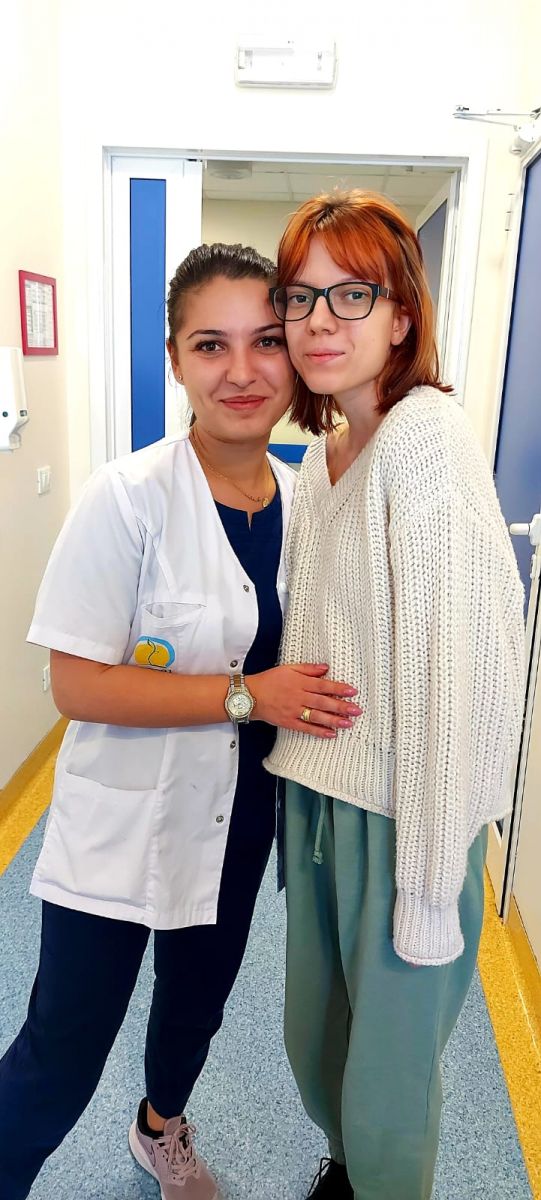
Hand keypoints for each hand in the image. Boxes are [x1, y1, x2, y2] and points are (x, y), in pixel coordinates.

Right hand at [247, 663, 361, 738]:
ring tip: (348, 723)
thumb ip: (308, 669)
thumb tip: (326, 668)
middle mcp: (298, 697)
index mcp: (299, 683)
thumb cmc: (270, 680)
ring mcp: (293, 711)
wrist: (251, 695)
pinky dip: (318, 732)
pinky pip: (305, 728)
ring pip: (316, 716)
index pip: (323, 685)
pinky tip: (331, 734)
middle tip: (356, 710)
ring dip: (333, 720)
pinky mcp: (288, 722)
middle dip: (341, 706)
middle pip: (323, 702)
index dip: (338, 688)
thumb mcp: (288, 668)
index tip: (352, 691)